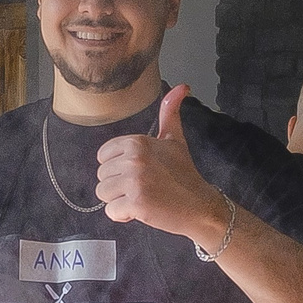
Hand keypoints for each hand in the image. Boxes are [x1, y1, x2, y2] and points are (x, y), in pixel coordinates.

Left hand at [95, 85, 226, 244]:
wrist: (200, 205)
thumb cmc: (184, 174)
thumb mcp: (175, 140)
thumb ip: (170, 113)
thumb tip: (182, 87)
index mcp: (137, 142)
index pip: (102, 156)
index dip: (117, 168)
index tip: (139, 172)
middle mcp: (134, 159)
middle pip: (101, 176)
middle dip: (118, 186)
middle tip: (144, 187)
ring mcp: (135, 181)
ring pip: (103, 194)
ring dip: (119, 201)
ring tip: (142, 198)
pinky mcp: (136, 204)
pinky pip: (111, 211)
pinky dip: (124, 215)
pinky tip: (143, 210)